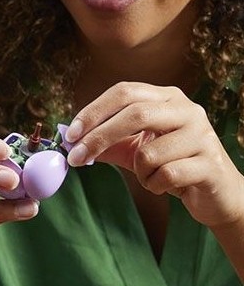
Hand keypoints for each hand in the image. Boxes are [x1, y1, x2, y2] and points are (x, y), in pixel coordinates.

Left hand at [64, 82, 243, 229]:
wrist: (216, 193)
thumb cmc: (172, 165)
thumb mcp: (136, 151)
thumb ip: (107, 143)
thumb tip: (72, 141)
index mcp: (167, 98)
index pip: (124, 92)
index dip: (94, 111)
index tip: (70, 133)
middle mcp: (187, 109)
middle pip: (134, 113)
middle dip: (99, 137)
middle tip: (76, 158)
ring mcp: (201, 135)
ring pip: (148, 152)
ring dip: (138, 172)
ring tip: (150, 176)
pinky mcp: (209, 163)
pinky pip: (165, 175)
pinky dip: (155, 185)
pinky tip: (166, 186)